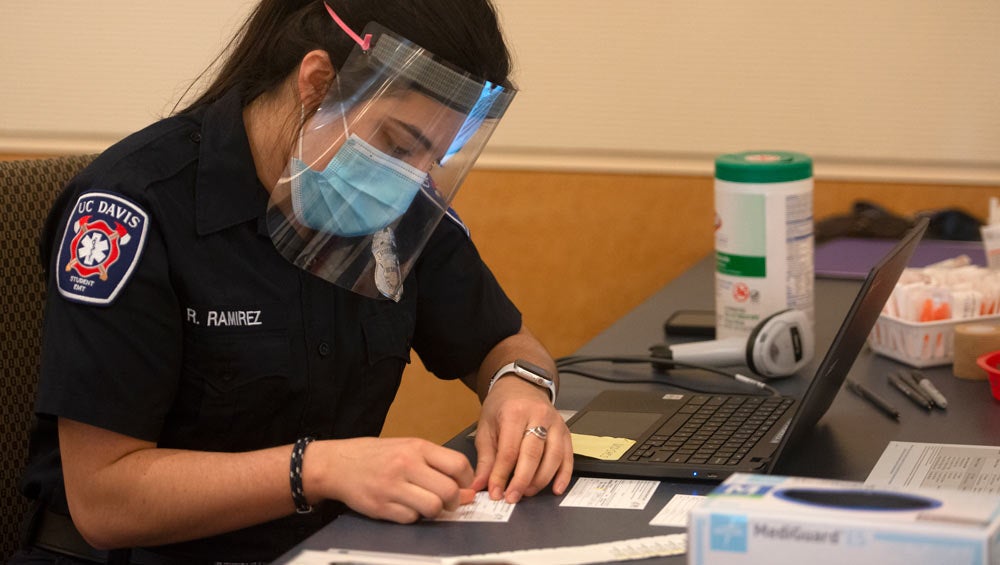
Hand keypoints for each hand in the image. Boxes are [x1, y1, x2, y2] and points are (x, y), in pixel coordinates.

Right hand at [305, 437, 474, 522]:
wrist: (337, 464)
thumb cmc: (375, 455)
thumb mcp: (407, 448)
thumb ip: (436, 464)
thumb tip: (466, 488)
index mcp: (416, 447)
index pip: (458, 464)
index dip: (467, 480)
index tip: (464, 486)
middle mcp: (406, 464)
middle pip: (448, 490)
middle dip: (455, 501)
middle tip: (450, 502)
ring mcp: (393, 486)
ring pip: (432, 508)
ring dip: (436, 511)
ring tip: (429, 506)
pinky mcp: (381, 506)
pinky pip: (411, 518)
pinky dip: (413, 517)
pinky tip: (407, 507)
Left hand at [471, 377, 573, 502]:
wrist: (520, 386)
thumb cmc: (502, 406)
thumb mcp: (486, 428)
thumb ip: (485, 459)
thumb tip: (480, 484)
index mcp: (514, 412)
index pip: (509, 450)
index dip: (502, 475)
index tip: (495, 492)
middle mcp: (538, 416)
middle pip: (533, 455)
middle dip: (521, 481)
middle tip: (512, 497)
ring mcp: (555, 424)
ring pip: (554, 457)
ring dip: (540, 480)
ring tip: (526, 492)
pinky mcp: (566, 432)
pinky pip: (568, 457)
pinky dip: (564, 475)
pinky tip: (556, 489)